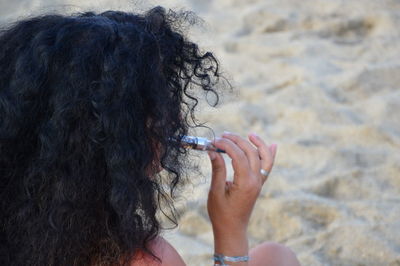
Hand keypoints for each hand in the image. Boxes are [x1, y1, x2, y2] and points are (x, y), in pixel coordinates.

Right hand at [207, 132, 276, 255]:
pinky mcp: (259, 184)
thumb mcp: (216, 192)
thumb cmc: (221, 213)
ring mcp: (259, 183)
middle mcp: (256, 181)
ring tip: (250, 134)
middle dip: (237, 140)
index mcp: (245, 183)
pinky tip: (272, 145)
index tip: (214, 141)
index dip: (226, 145)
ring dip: (258, 144)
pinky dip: (270, 155)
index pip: (238, 156)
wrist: (232, 230)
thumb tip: (213, 150)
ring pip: (264, 158)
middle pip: (251, 153)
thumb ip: (217, 170)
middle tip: (223, 135)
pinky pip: (268, 166)